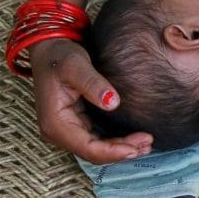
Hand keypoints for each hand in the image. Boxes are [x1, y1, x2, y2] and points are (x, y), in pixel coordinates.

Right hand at [30, 38, 154, 163]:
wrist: (50, 46)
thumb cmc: (59, 54)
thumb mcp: (76, 65)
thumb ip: (92, 83)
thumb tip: (113, 103)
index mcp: (55, 123)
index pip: (87, 148)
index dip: (113, 151)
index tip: (136, 147)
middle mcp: (59, 131)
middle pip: (93, 152)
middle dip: (121, 151)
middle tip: (148, 143)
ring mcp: (67, 128)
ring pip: (96, 148)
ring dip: (120, 148)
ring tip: (146, 143)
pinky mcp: (76, 122)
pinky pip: (97, 138)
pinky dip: (115, 140)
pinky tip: (133, 137)